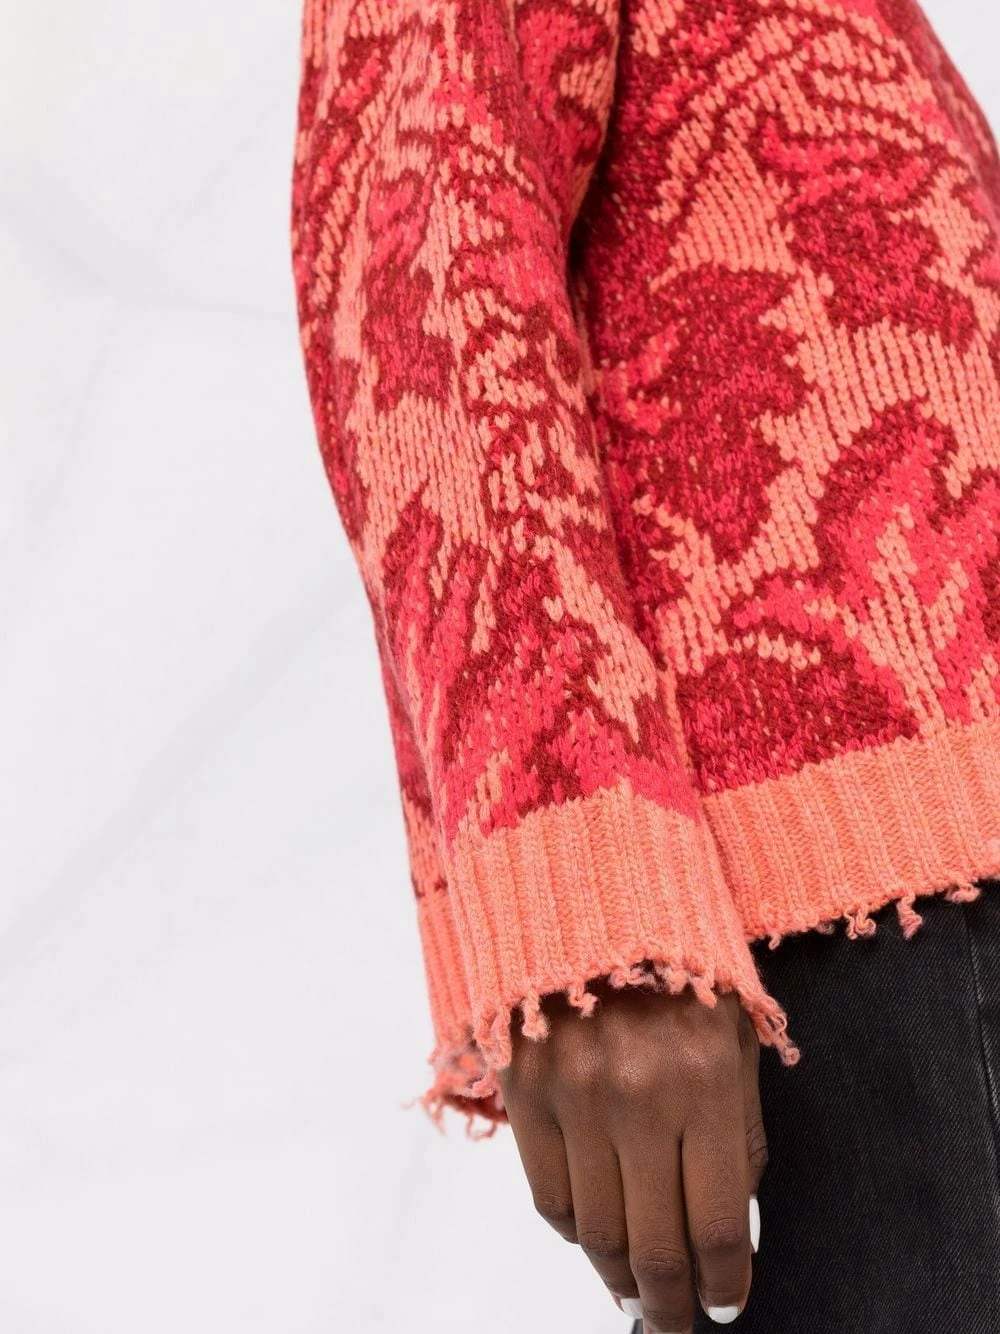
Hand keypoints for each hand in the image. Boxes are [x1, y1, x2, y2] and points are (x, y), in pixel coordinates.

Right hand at [497, 979, 764, 1331]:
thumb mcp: (735, 1032)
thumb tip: (734, 1227)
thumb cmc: (680, 962)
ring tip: (636, 1299)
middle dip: (671, 1306)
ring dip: (620, 1282)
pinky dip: (575, 1234)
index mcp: (705, 1082)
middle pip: (655, 1248)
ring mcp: (574, 1098)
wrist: (590, 890)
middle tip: (676, 1327)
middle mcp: (638, 1100)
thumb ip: (741, 1129)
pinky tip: (594, 1242)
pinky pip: (548, 1197)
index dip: (726, 1285)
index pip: (720, 1225)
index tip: (727, 1308)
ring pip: (598, 1234)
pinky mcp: (525, 1091)